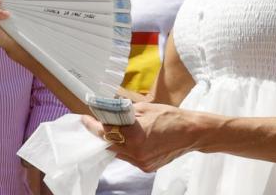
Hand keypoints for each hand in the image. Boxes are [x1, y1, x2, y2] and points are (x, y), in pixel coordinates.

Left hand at [81, 101, 204, 171]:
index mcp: (134, 136)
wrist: (191, 132)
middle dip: (101, 132)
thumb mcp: (144, 108)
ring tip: (113, 129)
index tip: (84, 118)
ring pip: (118, 152)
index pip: (105, 131)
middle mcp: (136, 152)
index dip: (92, 125)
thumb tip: (108, 110)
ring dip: (113, 141)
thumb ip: (123, 112)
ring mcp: (141, 162)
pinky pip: (128, 157)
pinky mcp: (146, 167)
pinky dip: (125, 148)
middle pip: (109, 143)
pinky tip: (128, 139)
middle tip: (95, 122)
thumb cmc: (169, 116)